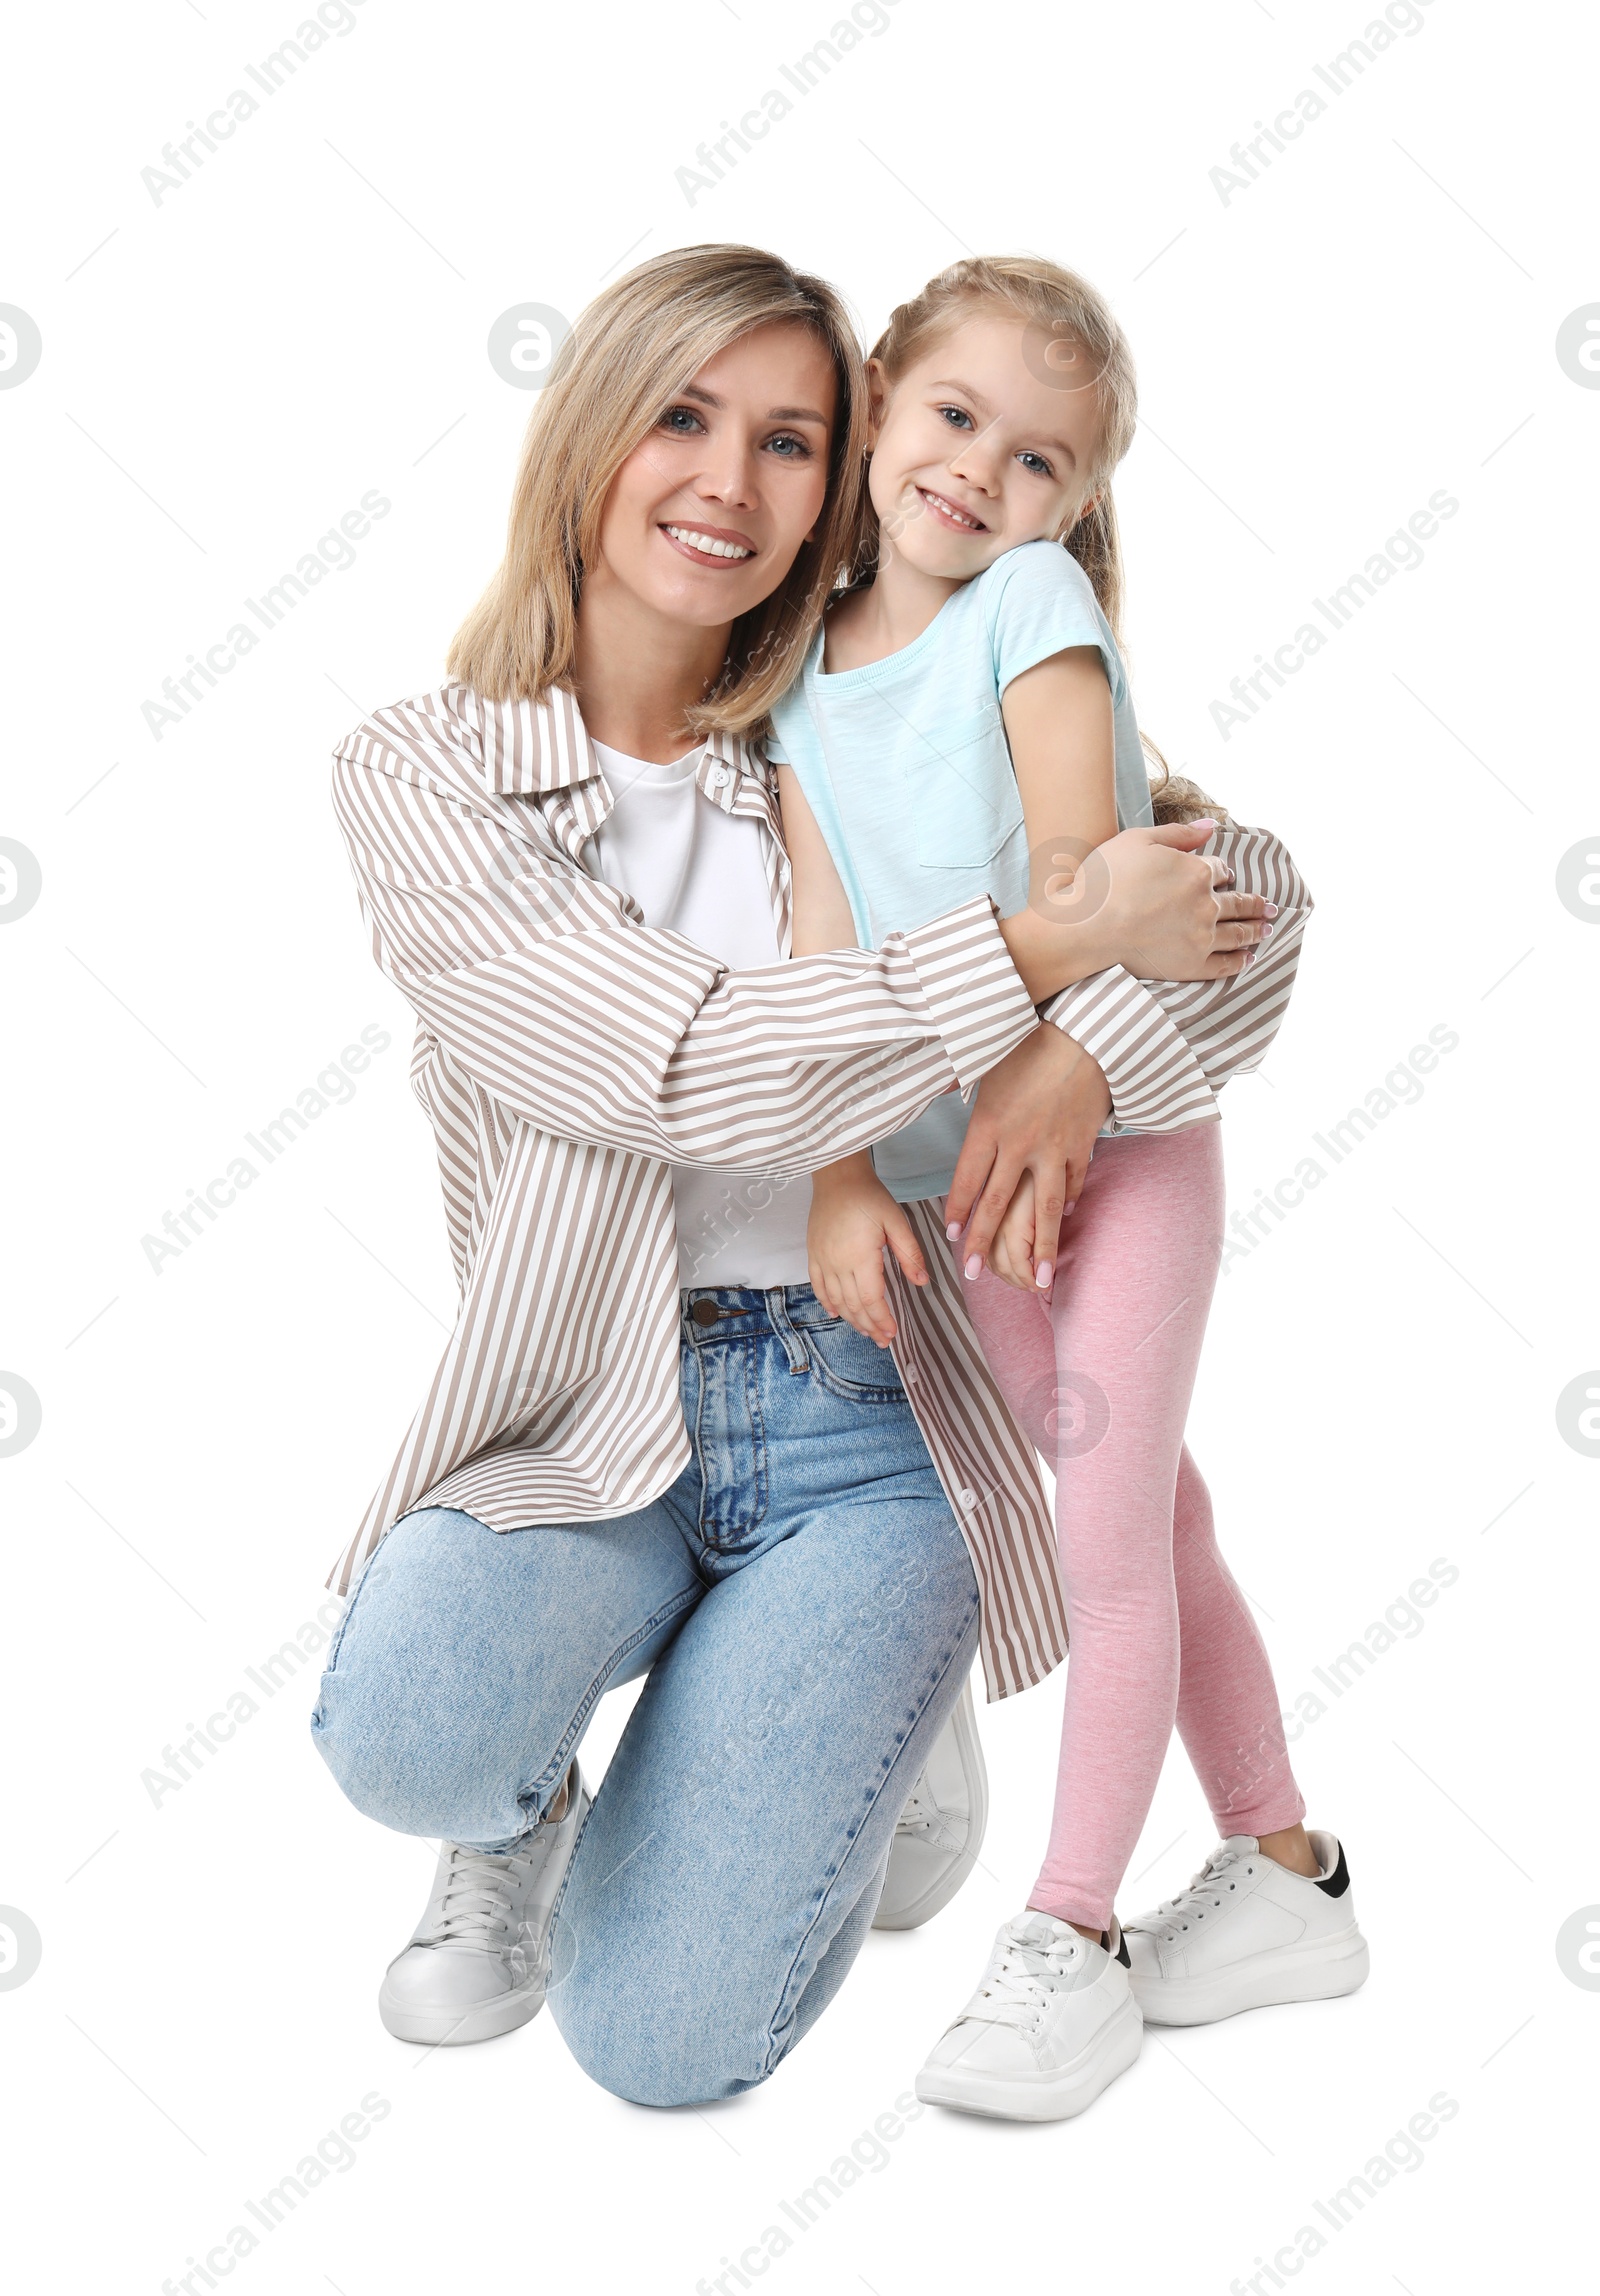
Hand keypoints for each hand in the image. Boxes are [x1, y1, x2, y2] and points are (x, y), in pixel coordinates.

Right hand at [808, 1154, 928, 1344]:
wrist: (838, 1177)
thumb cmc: (869, 1196)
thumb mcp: (896, 1221)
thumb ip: (909, 1253)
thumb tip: (922, 1282)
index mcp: (860, 1256)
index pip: (870, 1298)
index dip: (881, 1319)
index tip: (892, 1333)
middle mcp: (837, 1263)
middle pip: (853, 1305)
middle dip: (869, 1325)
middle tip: (883, 1340)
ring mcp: (822, 1260)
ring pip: (835, 1300)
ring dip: (851, 1319)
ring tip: (866, 1331)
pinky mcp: (813, 1254)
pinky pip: (818, 1286)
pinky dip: (827, 1303)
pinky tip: (837, 1313)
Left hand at [944, 1026, 1110, 1281]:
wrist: (1088, 1034)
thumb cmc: (1030, 1043)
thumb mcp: (985, 1062)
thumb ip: (961, 1082)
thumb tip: (937, 1084)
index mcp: (989, 1125)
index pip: (967, 1179)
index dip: (958, 1210)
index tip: (950, 1236)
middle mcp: (1019, 1144)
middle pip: (997, 1203)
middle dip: (983, 1241)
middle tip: (973, 1274)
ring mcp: (1053, 1150)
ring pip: (1043, 1209)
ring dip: (1040, 1248)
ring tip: (1039, 1280)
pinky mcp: (1081, 1146)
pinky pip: (1072, 1184)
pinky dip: (1067, 1205)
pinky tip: (1063, 1222)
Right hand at [1090, 821, 1273, 982]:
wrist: (1086, 926)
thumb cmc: (1104, 879)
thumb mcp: (1138, 840)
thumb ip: (1178, 834)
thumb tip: (1212, 826)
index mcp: (1196, 872)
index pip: (1220, 870)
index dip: (1222, 872)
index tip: (1225, 876)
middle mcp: (1206, 905)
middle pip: (1239, 903)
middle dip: (1256, 904)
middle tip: (1271, 907)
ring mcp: (1201, 938)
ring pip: (1239, 933)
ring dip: (1256, 930)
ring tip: (1268, 928)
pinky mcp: (1191, 966)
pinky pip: (1225, 964)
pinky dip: (1240, 961)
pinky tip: (1249, 958)